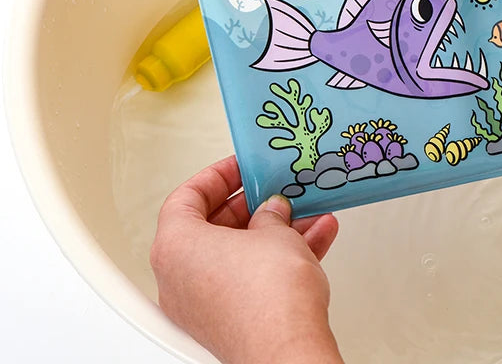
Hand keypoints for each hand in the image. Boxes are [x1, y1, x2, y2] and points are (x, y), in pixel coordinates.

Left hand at [150, 155, 342, 363]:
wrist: (287, 351)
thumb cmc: (268, 296)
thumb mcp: (274, 231)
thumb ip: (270, 213)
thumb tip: (272, 212)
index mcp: (175, 247)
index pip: (186, 198)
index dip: (217, 176)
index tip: (241, 167)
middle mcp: (179, 279)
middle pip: (212, 227)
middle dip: (252, 206)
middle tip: (275, 191)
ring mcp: (202, 306)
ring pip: (238, 255)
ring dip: (275, 232)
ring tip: (306, 215)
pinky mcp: (228, 323)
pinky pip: (251, 279)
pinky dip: (279, 259)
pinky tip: (314, 240)